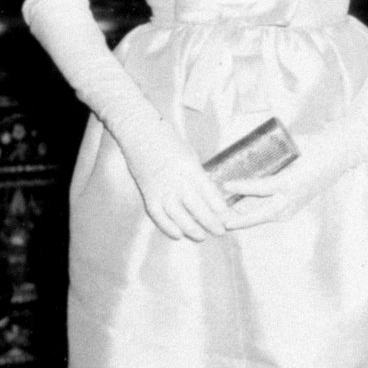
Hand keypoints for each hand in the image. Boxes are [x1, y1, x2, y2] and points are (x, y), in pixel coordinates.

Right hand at [117, 116, 232, 241]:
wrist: (139, 131)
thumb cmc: (168, 140)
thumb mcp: (190, 154)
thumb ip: (198, 174)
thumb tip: (211, 195)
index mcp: (190, 167)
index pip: (209, 193)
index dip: (220, 208)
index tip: (229, 217)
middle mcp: (176, 179)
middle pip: (197, 207)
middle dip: (211, 222)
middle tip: (221, 231)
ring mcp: (160, 187)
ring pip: (178, 214)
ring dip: (191, 228)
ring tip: (202, 236)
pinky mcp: (147, 192)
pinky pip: (158, 214)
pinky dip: (167, 226)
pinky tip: (178, 234)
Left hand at [222, 128, 350, 228]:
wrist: (338, 156)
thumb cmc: (314, 147)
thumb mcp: (292, 147)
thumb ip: (270, 153)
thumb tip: (245, 151)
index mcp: (291, 182)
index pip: (262, 188)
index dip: (242, 187)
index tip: (225, 185)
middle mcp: (293, 198)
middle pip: (262, 215)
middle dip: (241, 221)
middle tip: (223, 222)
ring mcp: (295, 205)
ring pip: (266, 217)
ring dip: (247, 220)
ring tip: (228, 219)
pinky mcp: (295, 207)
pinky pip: (273, 214)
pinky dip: (258, 215)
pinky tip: (244, 213)